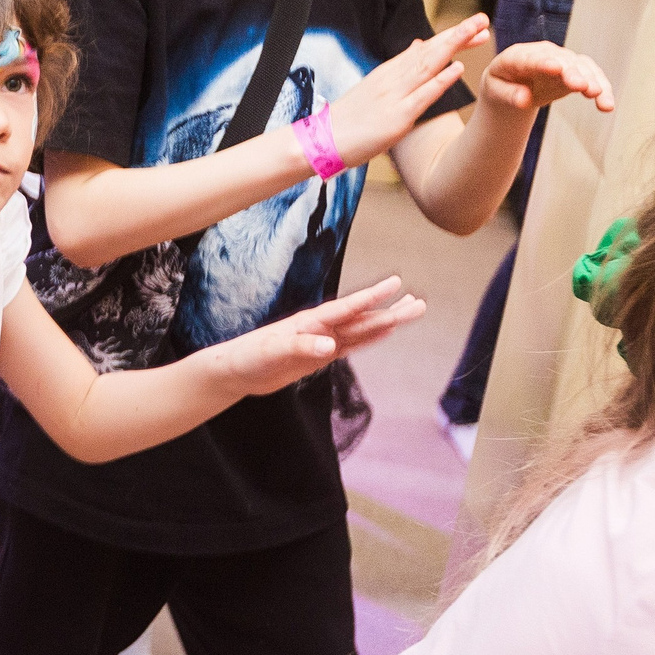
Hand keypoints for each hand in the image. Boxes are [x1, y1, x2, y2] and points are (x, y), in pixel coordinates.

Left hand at [204, 275, 425, 395]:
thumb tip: (330, 346)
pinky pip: (351, 345)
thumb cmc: (247, 358)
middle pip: (362, 318)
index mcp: (309, 323)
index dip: (371, 297)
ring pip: (361, 330)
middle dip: (391, 311)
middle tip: (421, 304)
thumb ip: (300, 347)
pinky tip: (385, 330)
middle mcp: (319, 328)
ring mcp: (321, 340)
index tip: (396, 284)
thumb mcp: (271, 353)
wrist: (233, 371)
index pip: (347, 308)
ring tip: (412, 311)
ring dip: (387, 322)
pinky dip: (371, 337)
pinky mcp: (319, 355)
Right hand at [326, 14, 489, 165]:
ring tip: (477, 32)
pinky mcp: (396, 117)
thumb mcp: (373, 87)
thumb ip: (399, 67)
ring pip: (428, 66)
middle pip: (429, 52)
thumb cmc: (347, 120)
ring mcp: (394, 96)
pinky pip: (422, 96)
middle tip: (482, 19)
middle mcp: (391, 79)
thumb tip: (418, 45)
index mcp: (387, 72)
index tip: (475, 26)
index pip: (424, 49)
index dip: (450, 36)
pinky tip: (457, 68)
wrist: (320, 141)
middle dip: (457, 34)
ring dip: (453, 47)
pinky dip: (440, 81)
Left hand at [481, 40, 614, 116]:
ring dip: (591, 81)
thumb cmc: (501, 84)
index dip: (543, 62)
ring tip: (597, 95)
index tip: (554, 68)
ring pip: (581, 68)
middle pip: (561, 61)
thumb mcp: (495, 90)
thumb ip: (509, 94)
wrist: (513, 84)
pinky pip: (592, 78)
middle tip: (581, 85)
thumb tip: (524, 100)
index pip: (531, 58)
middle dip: (572, 72)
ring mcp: (562, 60)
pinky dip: (602, 90)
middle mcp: (544, 54)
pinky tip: (607, 106)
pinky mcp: (576, 70)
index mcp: (517, 56)